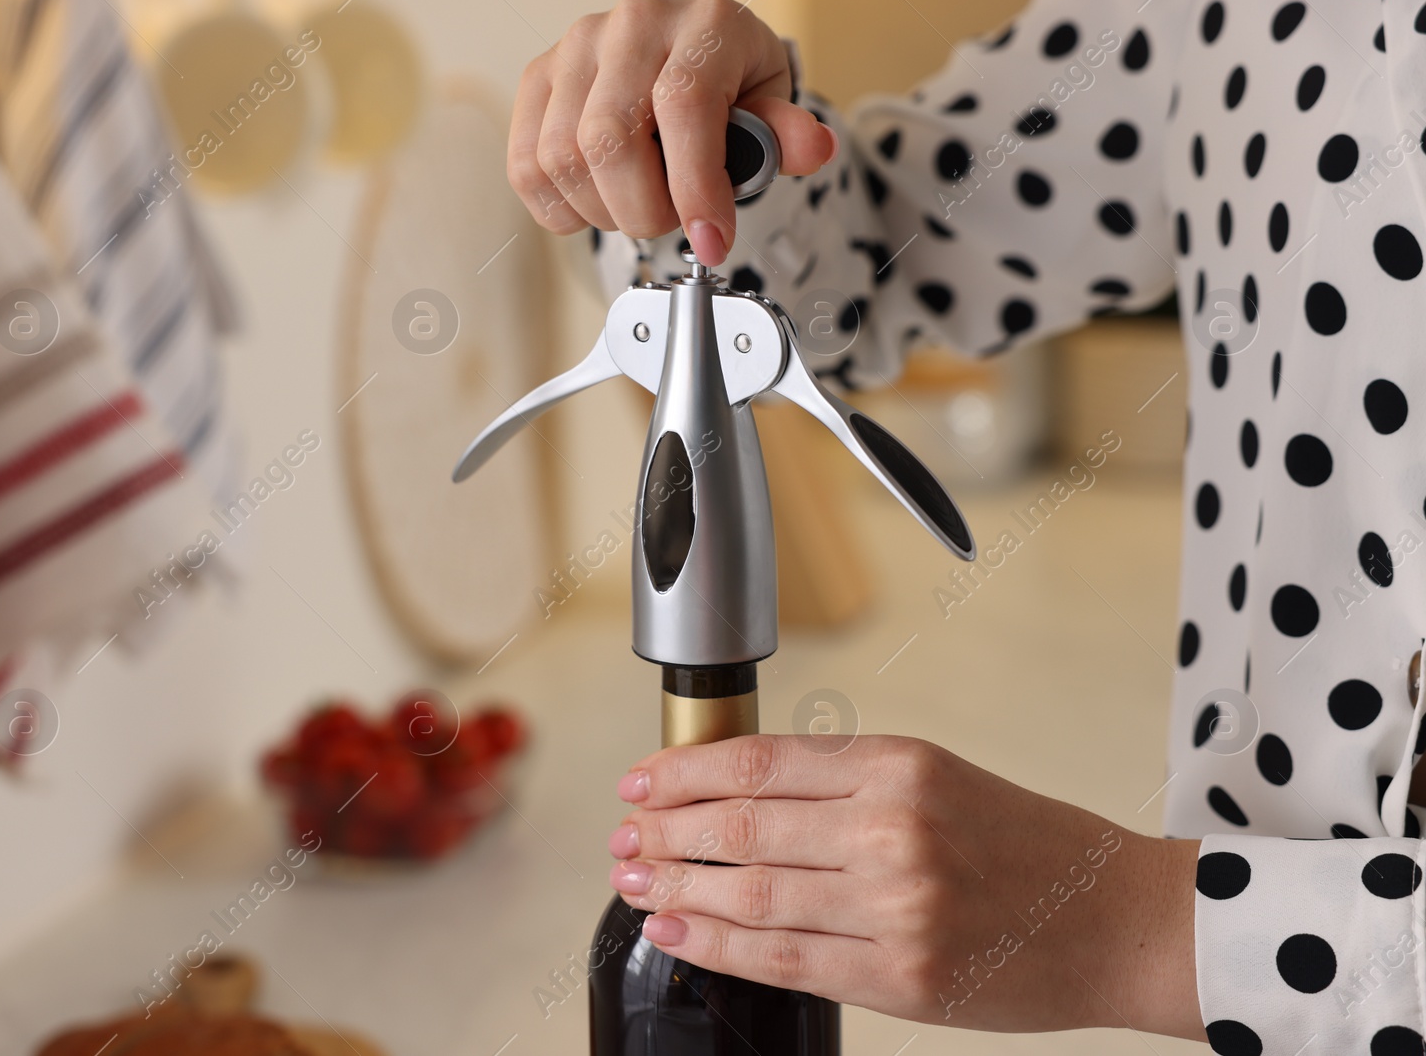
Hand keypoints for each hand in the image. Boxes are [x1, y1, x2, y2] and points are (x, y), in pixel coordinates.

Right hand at [509, 0, 837, 265]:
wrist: (682, 58)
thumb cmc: (728, 85)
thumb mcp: (768, 105)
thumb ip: (785, 133)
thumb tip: (809, 147)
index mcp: (703, 25)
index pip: (684, 105)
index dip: (694, 187)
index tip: (711, 242)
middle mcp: (633, 24)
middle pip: (610, 140)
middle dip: (643, 210)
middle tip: (669, 222)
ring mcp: (575, 49)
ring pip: (563, 159)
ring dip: (602, 212)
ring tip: (636, 206)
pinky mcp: (538, 79)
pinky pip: (528, 166)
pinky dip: (560, 208)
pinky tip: (596, 201)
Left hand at [607, 734, 1204, 1038]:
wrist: (1113, 918)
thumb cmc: (1024, 843)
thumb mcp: (935, 776)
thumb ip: (840, 781)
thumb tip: (731, 792)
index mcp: (897, 765)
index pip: (758, 761)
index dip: (682, 772)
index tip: (640, 781)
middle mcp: (890, 828)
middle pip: (739, 826)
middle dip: (664, 831)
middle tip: (625, 834)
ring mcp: (894, 907)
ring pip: (750, 894)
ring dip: (676, 888)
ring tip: (636, 882)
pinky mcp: (899, 977)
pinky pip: (784, 959)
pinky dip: (718, 946)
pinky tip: (679, 932)